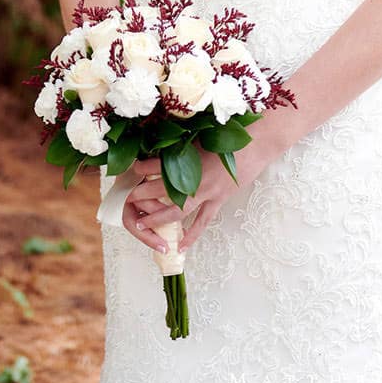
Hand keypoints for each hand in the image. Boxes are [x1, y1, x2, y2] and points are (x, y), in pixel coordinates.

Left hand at [122, 137, 280, 253]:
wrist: (254, 144)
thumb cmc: (226, 136)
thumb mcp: (198, 137)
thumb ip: (179, 147)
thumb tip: (159, 150)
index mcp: (187, 159)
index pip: (154, 166)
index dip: (140, 168)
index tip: (130, 169)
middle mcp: (194, 178)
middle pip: (160, 190)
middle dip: (142, 195)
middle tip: (127, 200)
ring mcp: (207, 193)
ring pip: (177, 211)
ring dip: (158, 218)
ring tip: (141, 224)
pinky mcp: (218, 201)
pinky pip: (202, 222)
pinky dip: (191, 235)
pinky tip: (179, 246)